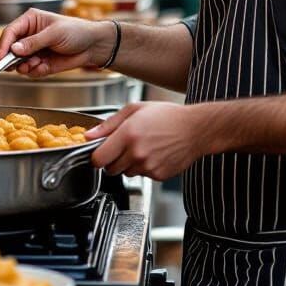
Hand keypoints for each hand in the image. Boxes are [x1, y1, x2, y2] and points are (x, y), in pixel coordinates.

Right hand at [0, 11, 115, 76]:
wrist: (92, 46)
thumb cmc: (76, 31)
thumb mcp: (54, 34)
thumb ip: (33, 42)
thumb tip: (14, 49)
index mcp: (30, 21)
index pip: (10, 32)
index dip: (3, 45)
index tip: (1, 58)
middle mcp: (28, 35)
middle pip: (10, 49)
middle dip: (14, 59)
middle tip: (21, 64)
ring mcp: (33, 50)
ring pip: (18, 63)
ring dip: (26, 66)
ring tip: (39, 63)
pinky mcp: (39, 63)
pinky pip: (30, 71)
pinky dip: (36, 71)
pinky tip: (46, 66)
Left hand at [85, 102, 208, 180]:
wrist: (195, 129)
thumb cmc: (167, 115)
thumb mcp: (135, 109)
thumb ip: (109, 124)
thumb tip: (90, 135)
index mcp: (128, 134)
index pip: (98, 159)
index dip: (96, 157)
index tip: (100, 153)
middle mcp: (137, 152)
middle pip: (110, 170)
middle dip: (113, 160)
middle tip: (124, 147)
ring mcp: (148, 166)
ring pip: (126, 173)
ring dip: (129, 164)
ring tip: (142, 147)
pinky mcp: (158, 175)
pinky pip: (142, 176)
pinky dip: (144, 168)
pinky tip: (154, 154)